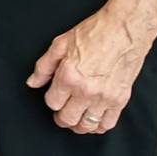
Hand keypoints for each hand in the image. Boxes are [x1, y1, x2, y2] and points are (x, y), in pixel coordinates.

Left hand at [27, 7, 151, 133]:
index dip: (51, 100)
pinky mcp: (120, 100)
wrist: (124, 30)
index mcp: (69, 76)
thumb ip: (43, 66)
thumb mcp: (60, 44)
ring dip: (79, 125)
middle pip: (68, 118)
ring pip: (87, 126)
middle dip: (61, 117)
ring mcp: (104, 97)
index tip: (54, 95)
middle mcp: (86, 90)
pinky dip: (99, 126)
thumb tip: (32, 82)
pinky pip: (108, 124)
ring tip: (76, 118)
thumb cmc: (94, 33)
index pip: (52, 102)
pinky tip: (93, 120)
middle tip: (61, 113)